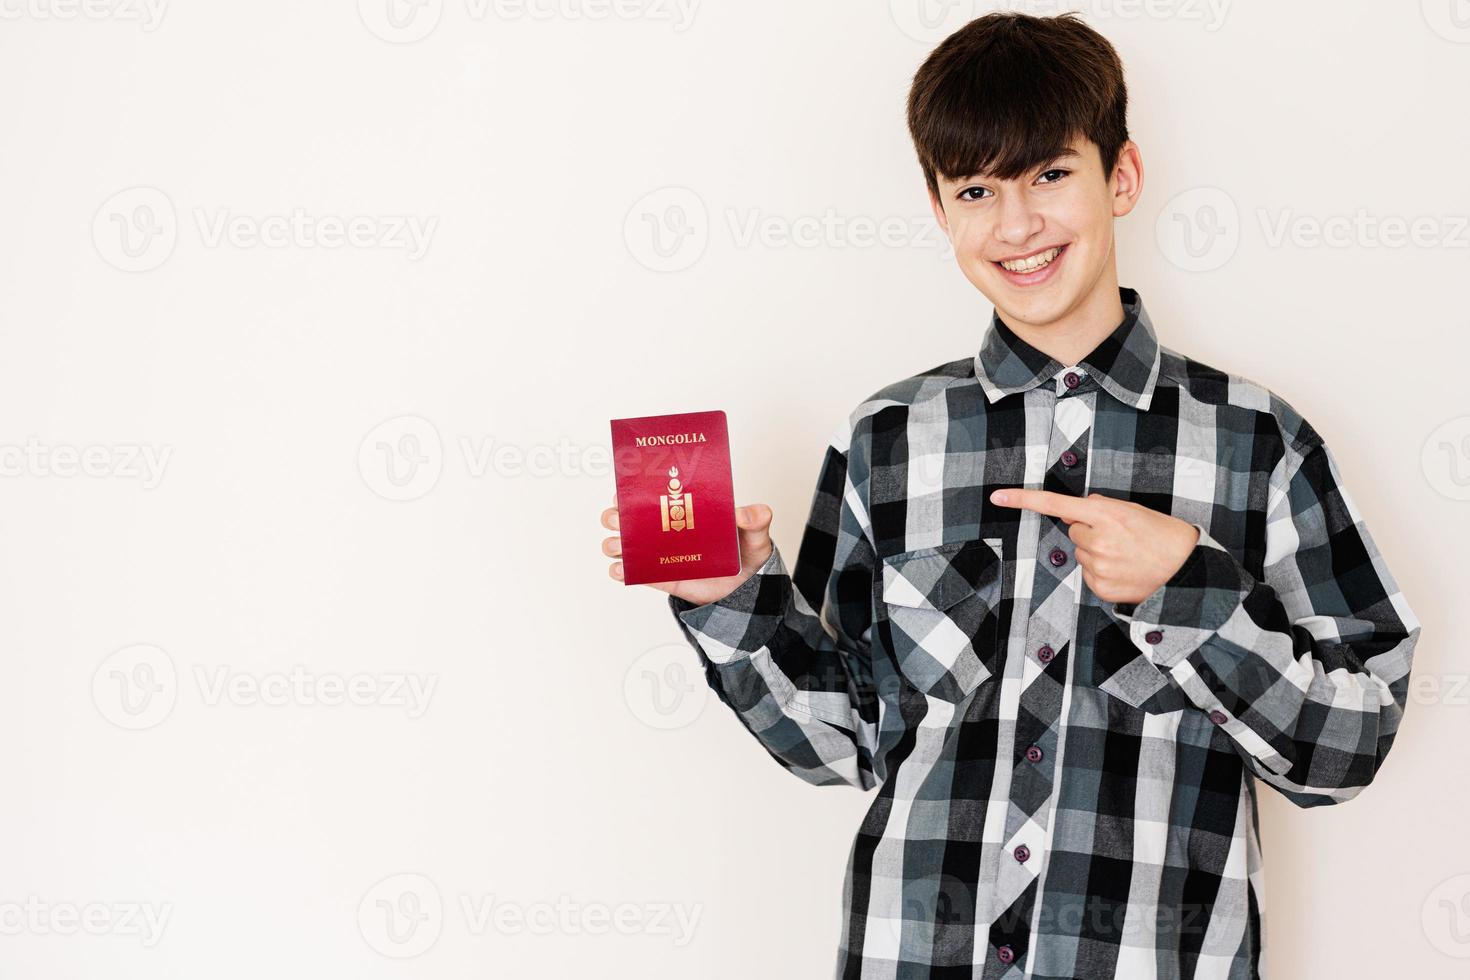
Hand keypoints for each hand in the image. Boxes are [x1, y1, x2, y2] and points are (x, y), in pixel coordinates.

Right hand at [600, 492, 775, 605]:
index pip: (652, 494)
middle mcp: (665, 529)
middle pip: (628, 517)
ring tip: (619, 545)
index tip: (625, 489)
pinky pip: (635, 574)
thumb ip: (756, 520)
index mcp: (683, 509)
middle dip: (616, 515)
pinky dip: (622, 571)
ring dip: (615, 542)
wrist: (744, 589)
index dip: (633, 489)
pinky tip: (621, 569)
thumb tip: (746, 513)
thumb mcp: (755, 534)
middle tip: (618, 516)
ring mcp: (660, 554)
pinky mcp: (661, 578)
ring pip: (625, 545)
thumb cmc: (746, 553)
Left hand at [988, 488, 1199, 604]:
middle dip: (1090, 532)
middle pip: (1073, 530)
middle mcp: (1097, 540)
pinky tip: (1124, 571)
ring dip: (1097, 553)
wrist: (1187, 571)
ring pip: (1081, 554)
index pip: (1056, 504)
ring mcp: (1097, 567)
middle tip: (1121, 538)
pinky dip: (1102, 572)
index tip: (997, 497)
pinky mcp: (1099, 588)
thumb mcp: (1133, 510)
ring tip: (1127, 555)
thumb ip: (1101, 507)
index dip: (1023, 500)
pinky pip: (1088, 575)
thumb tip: (1074, 509)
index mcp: (1106, 515)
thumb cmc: (1162, 536)